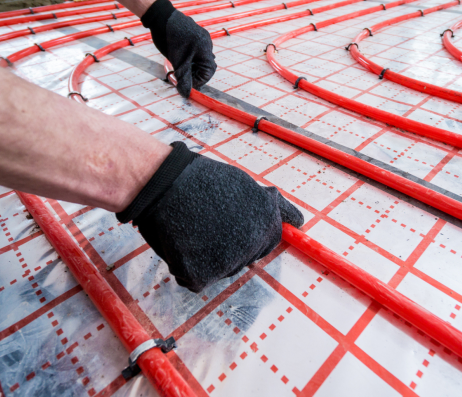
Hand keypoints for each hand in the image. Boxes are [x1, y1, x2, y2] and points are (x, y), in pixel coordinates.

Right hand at [116, 142, 303, 291]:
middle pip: (245, 259)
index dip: (248, 232)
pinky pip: (196, 279)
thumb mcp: (247, 187)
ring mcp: (227, 263)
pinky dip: (186, 266)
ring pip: (221, 270)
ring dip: (209, 256)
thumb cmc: (201, 181)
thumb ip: (273, 209)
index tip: (231, 223)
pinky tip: (181, 243)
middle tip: (208, 223)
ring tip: (193, 228)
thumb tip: (298, 222)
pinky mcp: (200, 275)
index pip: (268, 242)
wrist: (162, 182)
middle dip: (230, 246)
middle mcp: (252, 245)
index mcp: (267, 222)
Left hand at [141, 0, 215, 97]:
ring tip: (178, 68)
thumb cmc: (170, 38)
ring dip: (190, 66)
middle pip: (205, 66)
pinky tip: (179, 58)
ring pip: (199, 59)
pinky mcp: (194, 34)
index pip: (208, 73)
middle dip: (194, 74)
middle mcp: (207, 43)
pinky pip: (195, 50)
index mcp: (205, 50)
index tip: (185, 84)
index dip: (198, 81)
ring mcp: (201, 38)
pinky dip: (189, 58)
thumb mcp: (177, 62)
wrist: (161, 16)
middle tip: (181, 77)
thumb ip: (184, 79)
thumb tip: (186, 93)